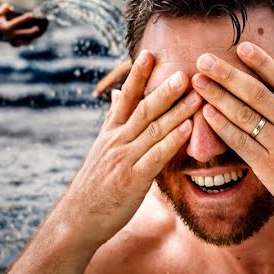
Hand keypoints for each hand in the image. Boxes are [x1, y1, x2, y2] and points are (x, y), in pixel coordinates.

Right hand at [0, 4, 44, 42]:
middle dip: (31, 31)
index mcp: (7, 26)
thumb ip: (4, 9)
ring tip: (37, 35)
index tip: (32, 15)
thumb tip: (11, 7)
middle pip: (22, 34)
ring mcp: (10, 39)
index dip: (24, 18)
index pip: (17, 22)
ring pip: (22, 41)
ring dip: (29, 38)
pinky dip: (25, 43)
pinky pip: (20, 44)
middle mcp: (9, 34)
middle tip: (37, 28)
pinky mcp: (10, 42)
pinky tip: (31, 41)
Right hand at [55, 50, 202, 246]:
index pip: (124, 97)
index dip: (136, 75)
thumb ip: (113, 121)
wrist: (77, 220)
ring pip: (153, 129)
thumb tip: (115, 95)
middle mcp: (116, 141)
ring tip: (195, 94)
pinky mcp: (133, 180)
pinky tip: (188, 129)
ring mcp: (124, 159)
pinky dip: (172, 141)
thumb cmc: (94, 186)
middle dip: (164, 89)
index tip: (149, 53)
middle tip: (184, 71)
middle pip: (143, 109)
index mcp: (110, 133)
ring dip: (177, 111)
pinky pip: (156, 156)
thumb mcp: (101, 149)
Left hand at [191, 42, 273, 239]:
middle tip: (204, 59)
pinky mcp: (271, 169)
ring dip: (218, 96)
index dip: (260, 62)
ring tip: (198, 82)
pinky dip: (223, 127)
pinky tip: (207, 115)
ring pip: (244, 115)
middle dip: (227, 74)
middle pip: (256, 93)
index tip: (241, 47)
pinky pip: (242, 143)